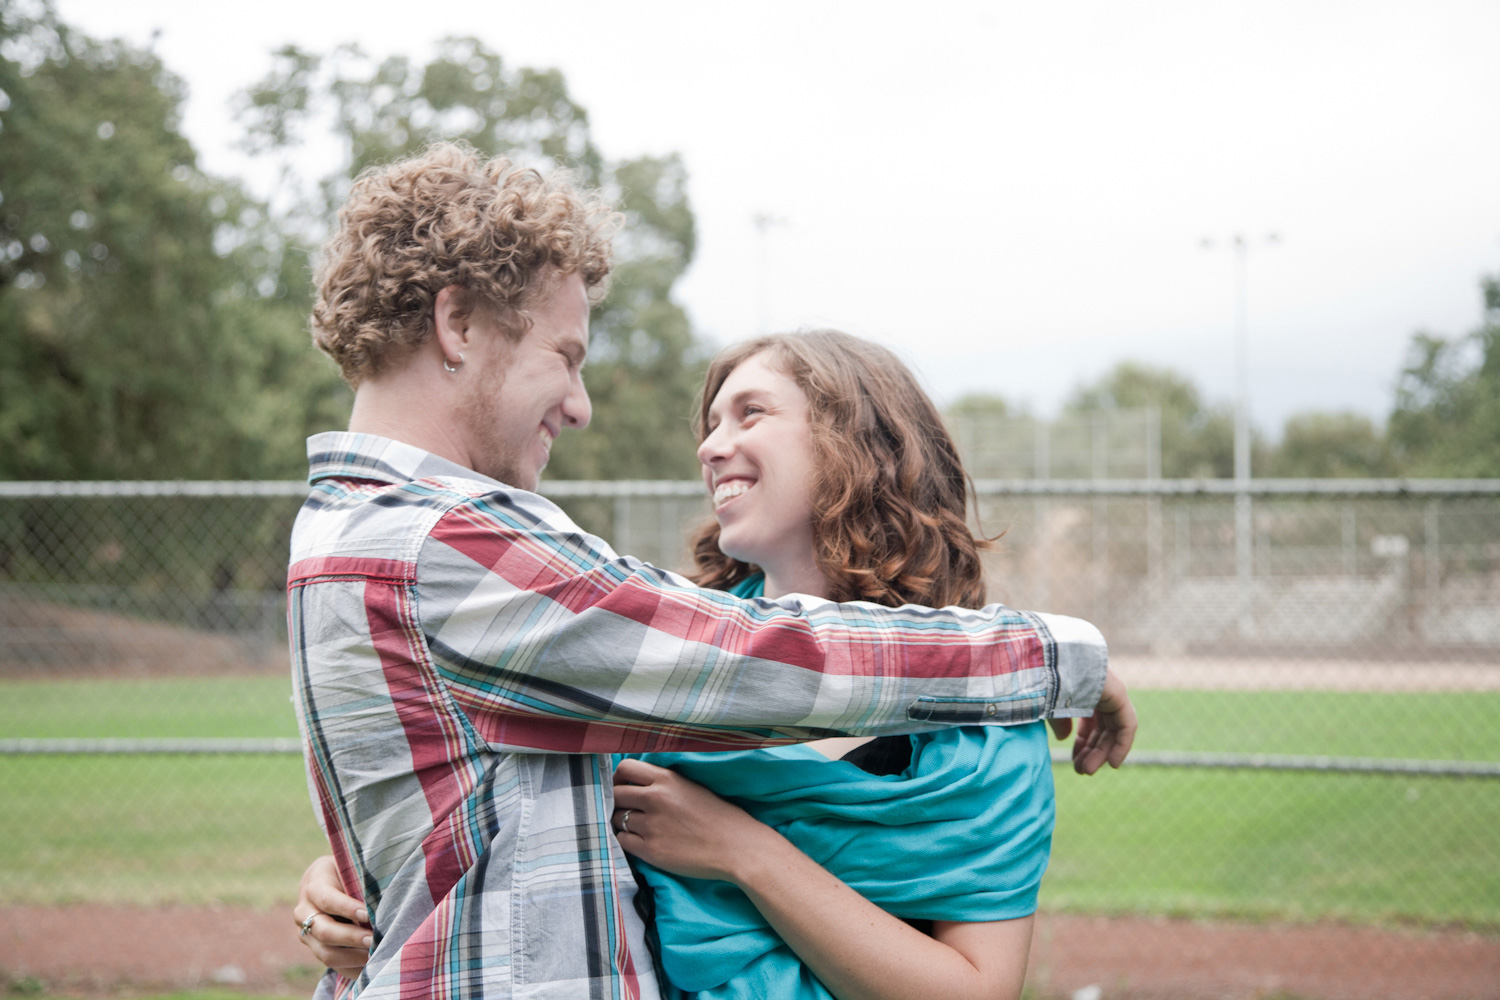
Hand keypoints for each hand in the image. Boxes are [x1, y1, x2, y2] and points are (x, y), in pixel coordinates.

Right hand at [292, 854, 371, 977]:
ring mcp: (306, 935)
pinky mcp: (315, 949)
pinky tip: (371, 967)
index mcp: (313, 886)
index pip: (327, 900)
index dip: (346, 908)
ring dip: (352, 957)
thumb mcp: (351, 868)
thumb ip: (360, 882)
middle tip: (373, 939)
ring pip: (326, 953)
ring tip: (375, 955)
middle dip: (351, 937)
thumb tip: (383, 900)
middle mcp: (303, 913)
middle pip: (324, 931)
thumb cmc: (348, 871)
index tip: (367, 913)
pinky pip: (333, 966)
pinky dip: (353, 968)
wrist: (329, 881)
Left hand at [611, 757, 776, 882]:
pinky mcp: (652, 851)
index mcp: (666, 780)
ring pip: (616, 819)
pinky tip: (641, 841)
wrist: (737, 848)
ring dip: (622, 822)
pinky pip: (623, 842)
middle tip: (624, 809)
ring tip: (637, 827)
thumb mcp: (690, 788)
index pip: (624, 768)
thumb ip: (662, 783)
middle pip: (615, 794)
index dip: (618, 778)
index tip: (622, 786)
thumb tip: (635, 783)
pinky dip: (627, 841)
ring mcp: (652, 826)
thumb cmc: (719, 817)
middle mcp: (655, 799)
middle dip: (616, 801)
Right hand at [1047, 667, 1136, 774]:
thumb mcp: (1049, 707)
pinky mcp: (1119, 695)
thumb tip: (1063, 738)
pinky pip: (1127, 725)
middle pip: (1102, 727)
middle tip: (1082, 771)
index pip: (1089, 720)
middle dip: (1092, 751)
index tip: (1075, 761)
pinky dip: (1122, 745)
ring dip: (1102, 752)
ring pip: (1113, 729)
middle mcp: (1099, 690)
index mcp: (1081, 690)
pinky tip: (1112, 763)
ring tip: (1087, 771)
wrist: (1047, 659)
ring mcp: (1111, 691)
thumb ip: (1058, 722)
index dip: (1083, 742)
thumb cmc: (1042, 680)